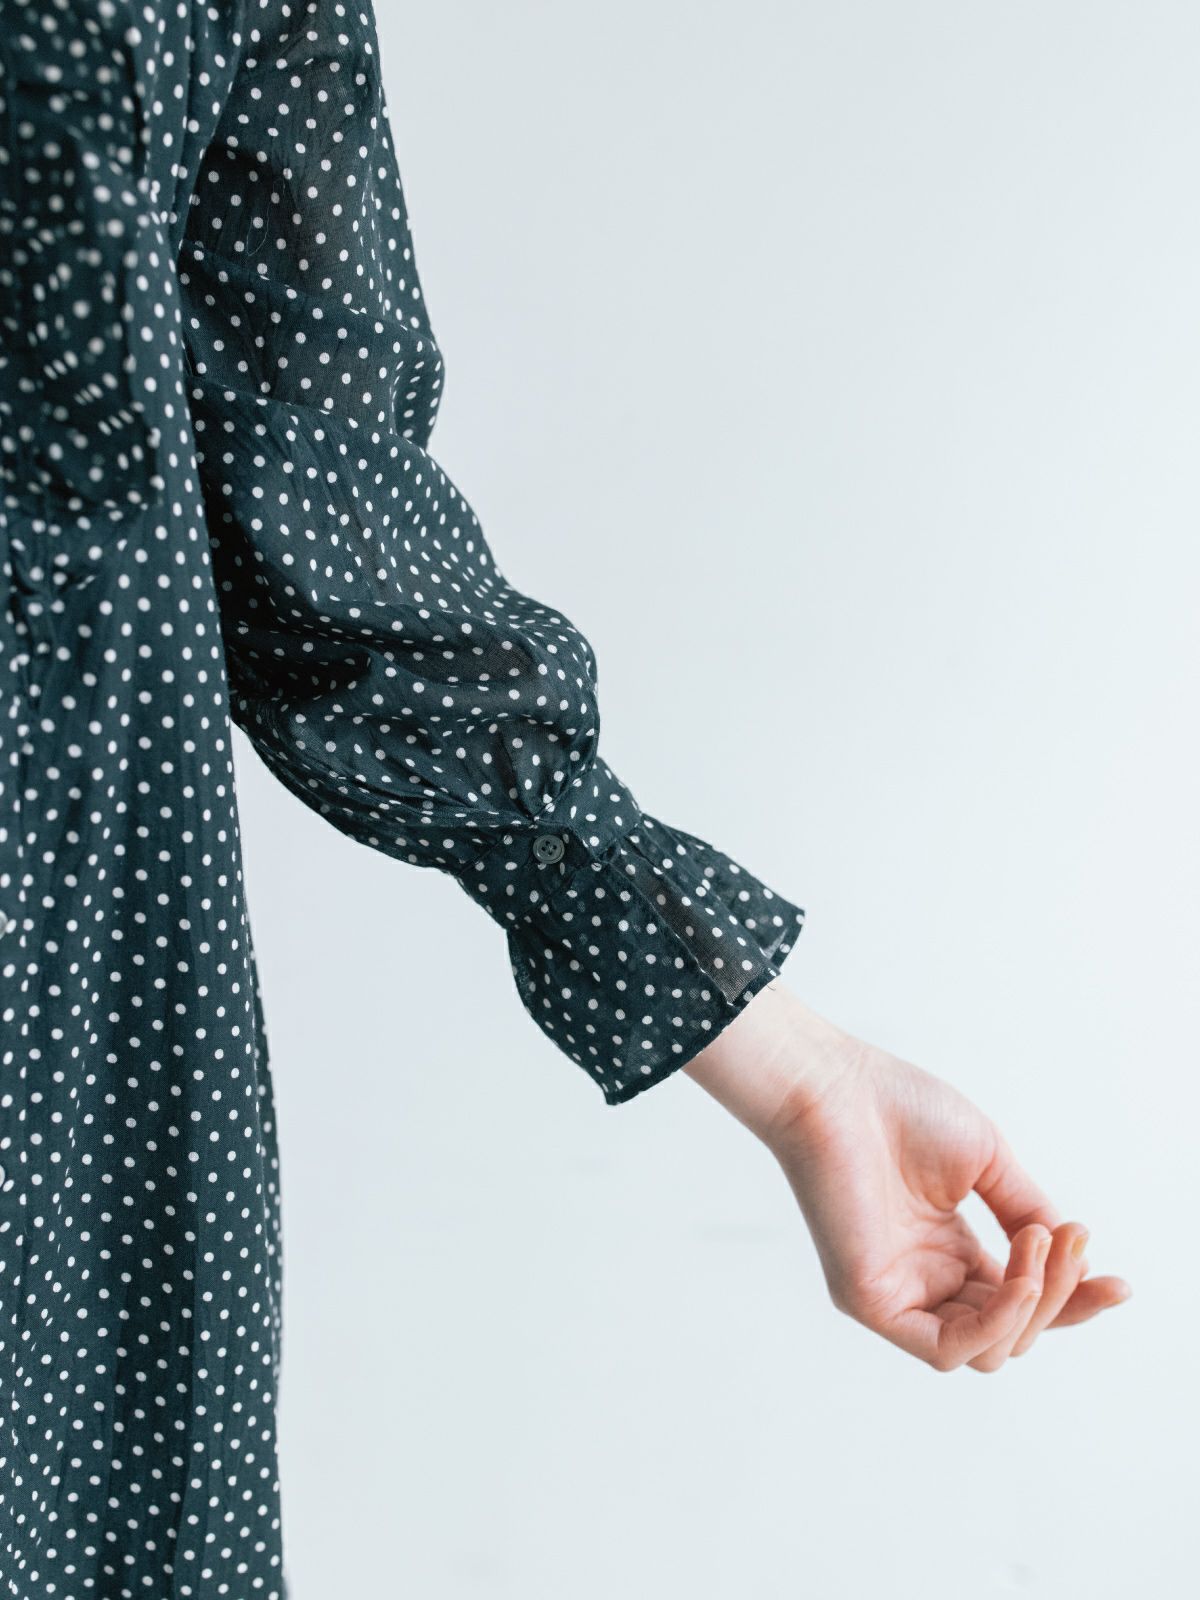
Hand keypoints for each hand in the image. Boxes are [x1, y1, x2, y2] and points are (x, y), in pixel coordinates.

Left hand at [683, 983, 1130, 1371]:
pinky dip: (996, 1324)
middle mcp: (923, 1281)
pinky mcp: (870, 1303)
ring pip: (990, 1349)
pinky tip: (1019, 1279)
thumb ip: (1026, 1212)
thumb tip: (1071, 1252)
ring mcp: (896, 1295)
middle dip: (1061, 1295)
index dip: (1073, 1299)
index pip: (1021, 1302)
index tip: (1120, 1283)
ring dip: (1034, 1304)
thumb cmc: (898, 1109)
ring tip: (1037, 1242)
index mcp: (947, 1251)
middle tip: (1071, 1240)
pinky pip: (947, 1349)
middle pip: (1014, 1331)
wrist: (837, 1087)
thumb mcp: (986, 1163)